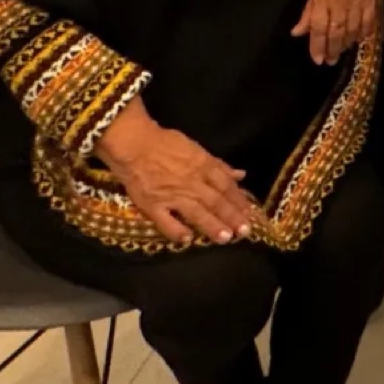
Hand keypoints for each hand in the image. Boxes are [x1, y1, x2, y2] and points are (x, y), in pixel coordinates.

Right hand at [97, 99, 254, 246]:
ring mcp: (172, 195)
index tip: (250, 214)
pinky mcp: (152, 205)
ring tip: (225, 238)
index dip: (239, 201)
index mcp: (203, 166)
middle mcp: (191, 182)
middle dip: (231, 217)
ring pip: (196, 213)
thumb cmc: (166, 143)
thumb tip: (240, 175)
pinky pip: (166, 222)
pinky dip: (176, 231)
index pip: (226, 186)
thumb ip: (218, 165)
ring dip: (212, 226)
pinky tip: (187, 240)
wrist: (133, 143)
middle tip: (244, 232)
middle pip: (215, 201)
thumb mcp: (196, 149)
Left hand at [294, 0, 379, 64]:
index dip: (317, 45)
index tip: (317, 59)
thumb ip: (308, 10)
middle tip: (329, 61)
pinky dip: (364, 32)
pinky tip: (359, 39)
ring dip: (346, 43)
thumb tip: (297, 32)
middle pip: (336, 31)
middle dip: (332, 49)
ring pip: (352, 28)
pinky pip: (368, 20)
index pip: (318, 26)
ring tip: (341, 53)